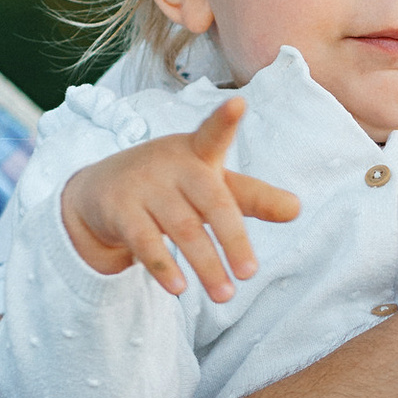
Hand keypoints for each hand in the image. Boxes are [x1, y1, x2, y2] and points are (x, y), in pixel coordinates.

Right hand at [60, 96, 300, 304]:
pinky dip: (162, 266)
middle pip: (211, 202)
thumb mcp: (213, 186)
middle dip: (233, 240)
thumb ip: (254, 197)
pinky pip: (145, 242)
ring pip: (182, 228)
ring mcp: (143, 186)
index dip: (224, 120)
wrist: (100, 192)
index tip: (237, 102)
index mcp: (198, 153)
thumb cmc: (173, 186)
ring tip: (225, 295)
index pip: (213, 134)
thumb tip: (297, 209)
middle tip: (250, 273)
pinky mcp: (119, 210)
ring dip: (205, 264)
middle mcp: (171, 164)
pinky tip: (179, 289)